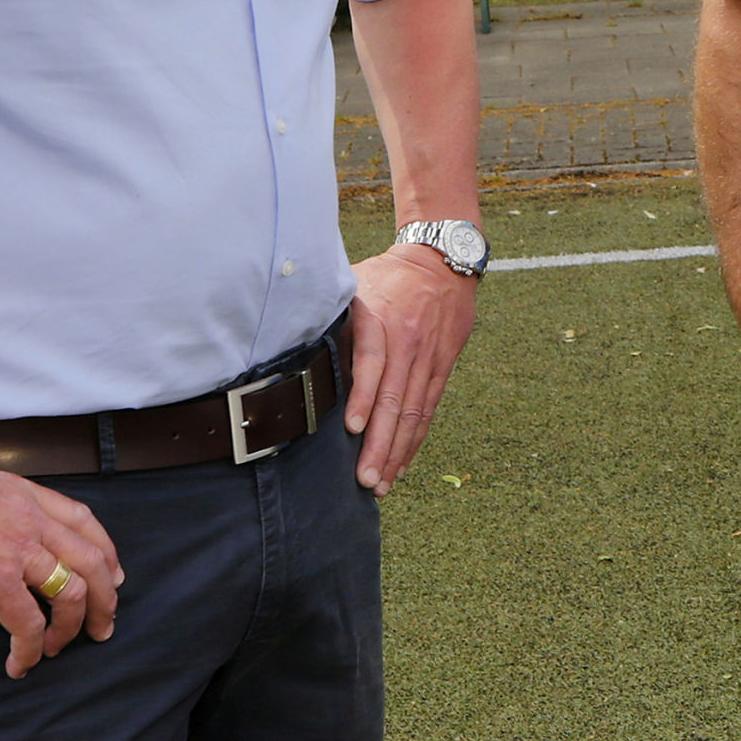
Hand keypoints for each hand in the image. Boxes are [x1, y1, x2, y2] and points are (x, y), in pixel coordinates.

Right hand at [0, 458, 123, 680]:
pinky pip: (29, 623)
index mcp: (27, 496)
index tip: (113, 576)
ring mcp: (19, 550)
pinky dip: (32, 649)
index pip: (85, 521)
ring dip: (73, 627)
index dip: (106, 552)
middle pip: (93, 560)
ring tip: (61, 649)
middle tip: (102, 626)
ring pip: (73, 593)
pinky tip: (20, 664)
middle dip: (105, 598)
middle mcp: (33, 520)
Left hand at [345, 243, 479, 493]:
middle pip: (396, 399)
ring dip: (399, 450)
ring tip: (383, 482)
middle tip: (366, 478)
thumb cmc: (387, 276)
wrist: (441, 259)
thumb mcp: (355, 286)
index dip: (364, 398)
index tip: (353, 428)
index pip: (374, 364)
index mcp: (382, 320)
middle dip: (381, 443)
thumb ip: (335, 318)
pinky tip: (404, 462)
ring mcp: (430, 356)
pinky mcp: (444, 365)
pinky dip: (416, 438)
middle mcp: (409, 342)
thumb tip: (297, 350)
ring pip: (415, 411)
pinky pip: (429, 407)